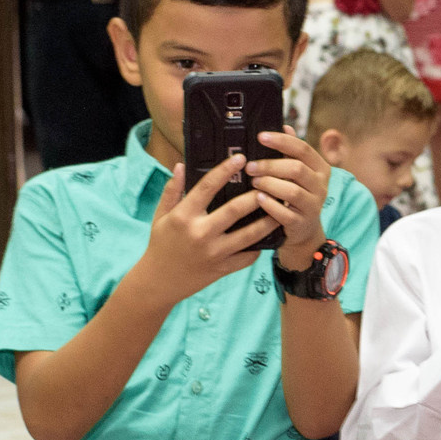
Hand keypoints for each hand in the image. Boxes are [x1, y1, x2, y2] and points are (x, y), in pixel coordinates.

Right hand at [127, 153, 287, 309]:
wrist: (159, 282)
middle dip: (256, 195)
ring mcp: (214, 253)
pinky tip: (270, 234)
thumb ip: (172, 190)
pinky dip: (260, 246)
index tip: (240, 158)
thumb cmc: (160, 244)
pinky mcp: (223, 269)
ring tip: (280, 207)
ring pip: (250, 235)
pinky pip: (248, 256)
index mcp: (184, 216)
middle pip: (235, 210)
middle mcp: (201, 233)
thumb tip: (181, 165)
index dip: (225, 170)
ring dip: (268, 220)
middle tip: (270, 183)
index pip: (207, 186)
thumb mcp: (161, 215)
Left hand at [248, 127, 335, 269]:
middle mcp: (321, 186)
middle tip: (250, 166)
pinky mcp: (302, 223)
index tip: (261, 137)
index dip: (281, 141)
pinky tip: (258, 199)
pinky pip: (285, 213)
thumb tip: (285, 127)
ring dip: (269, 184)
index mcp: (320, 168)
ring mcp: (313, 206)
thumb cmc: (296, 196)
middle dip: (270, 165)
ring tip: (254, 182)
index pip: (303, 149)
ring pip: (292, 190)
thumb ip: (292, 152)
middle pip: (296, 169)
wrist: (303, 231)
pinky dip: (270, 205)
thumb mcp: (298, 173)